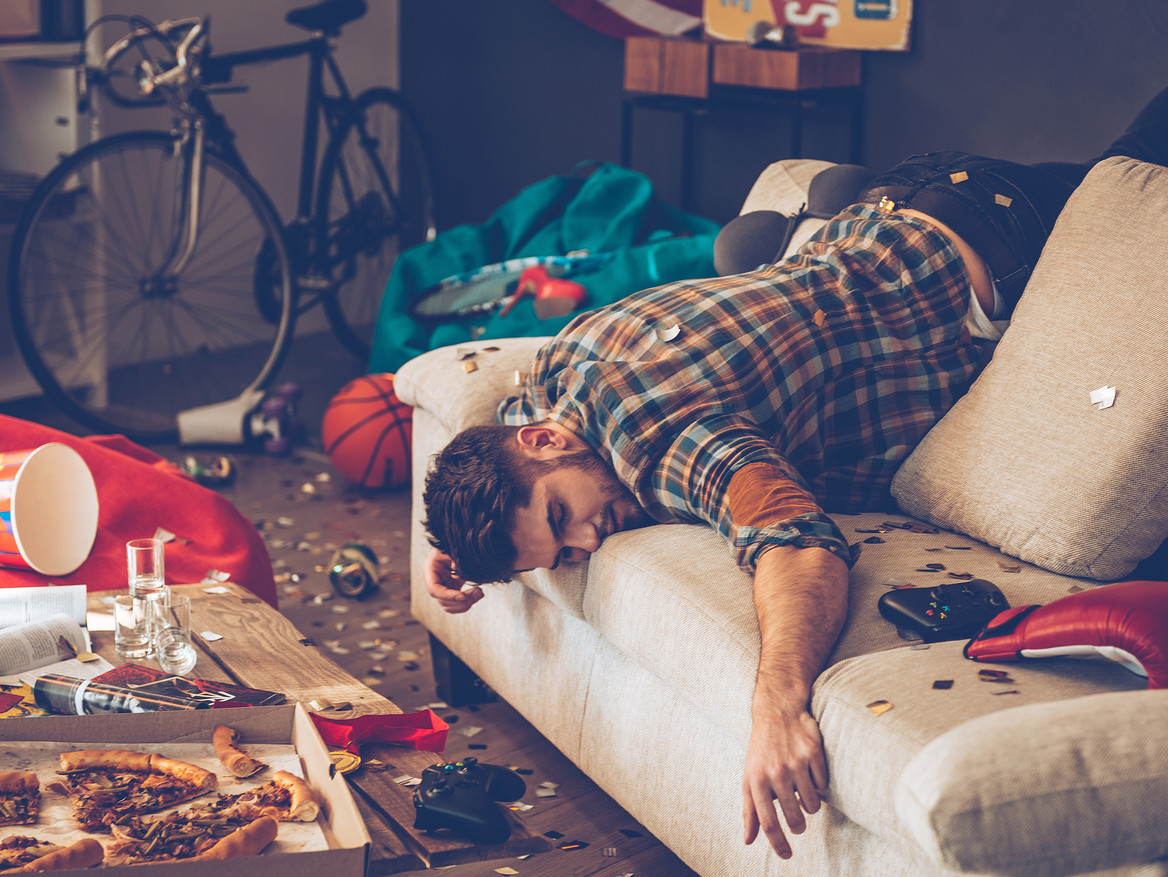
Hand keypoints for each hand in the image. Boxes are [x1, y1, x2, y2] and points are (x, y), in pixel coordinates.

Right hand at [422, 547, 483, 613]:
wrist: (461, 542)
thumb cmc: (454, 542)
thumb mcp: (454, 548)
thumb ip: (457, 560)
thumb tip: (461, 571)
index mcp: (430, 568)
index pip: (434, 589)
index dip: (448, 596)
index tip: (463, 596)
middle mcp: (434, 580)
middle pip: (442, 601)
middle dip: (460, 601)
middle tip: (477, 592)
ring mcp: (443, 586)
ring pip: (450, 606)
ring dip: (466, 604)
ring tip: (479, 593)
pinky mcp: (452, 589)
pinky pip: (457, 603)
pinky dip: (468, 602)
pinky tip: (478, 594)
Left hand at [742, 703, 827, 858]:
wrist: (777, 711)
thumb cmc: (761, 749)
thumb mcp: (749, 777)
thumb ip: (749, 810)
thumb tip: (748, 840)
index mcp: (756, 780)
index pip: (768, 822)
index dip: (778, 843)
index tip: (787, 856)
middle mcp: (775, 773)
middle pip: (794, 818)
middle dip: (798, 826)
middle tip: (798, 823)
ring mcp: (796, 763)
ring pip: (813, 805)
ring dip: (810, 804)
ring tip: (802, 790)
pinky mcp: (814, 754)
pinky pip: (823, 785)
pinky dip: (818, 783)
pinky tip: (809, 770)